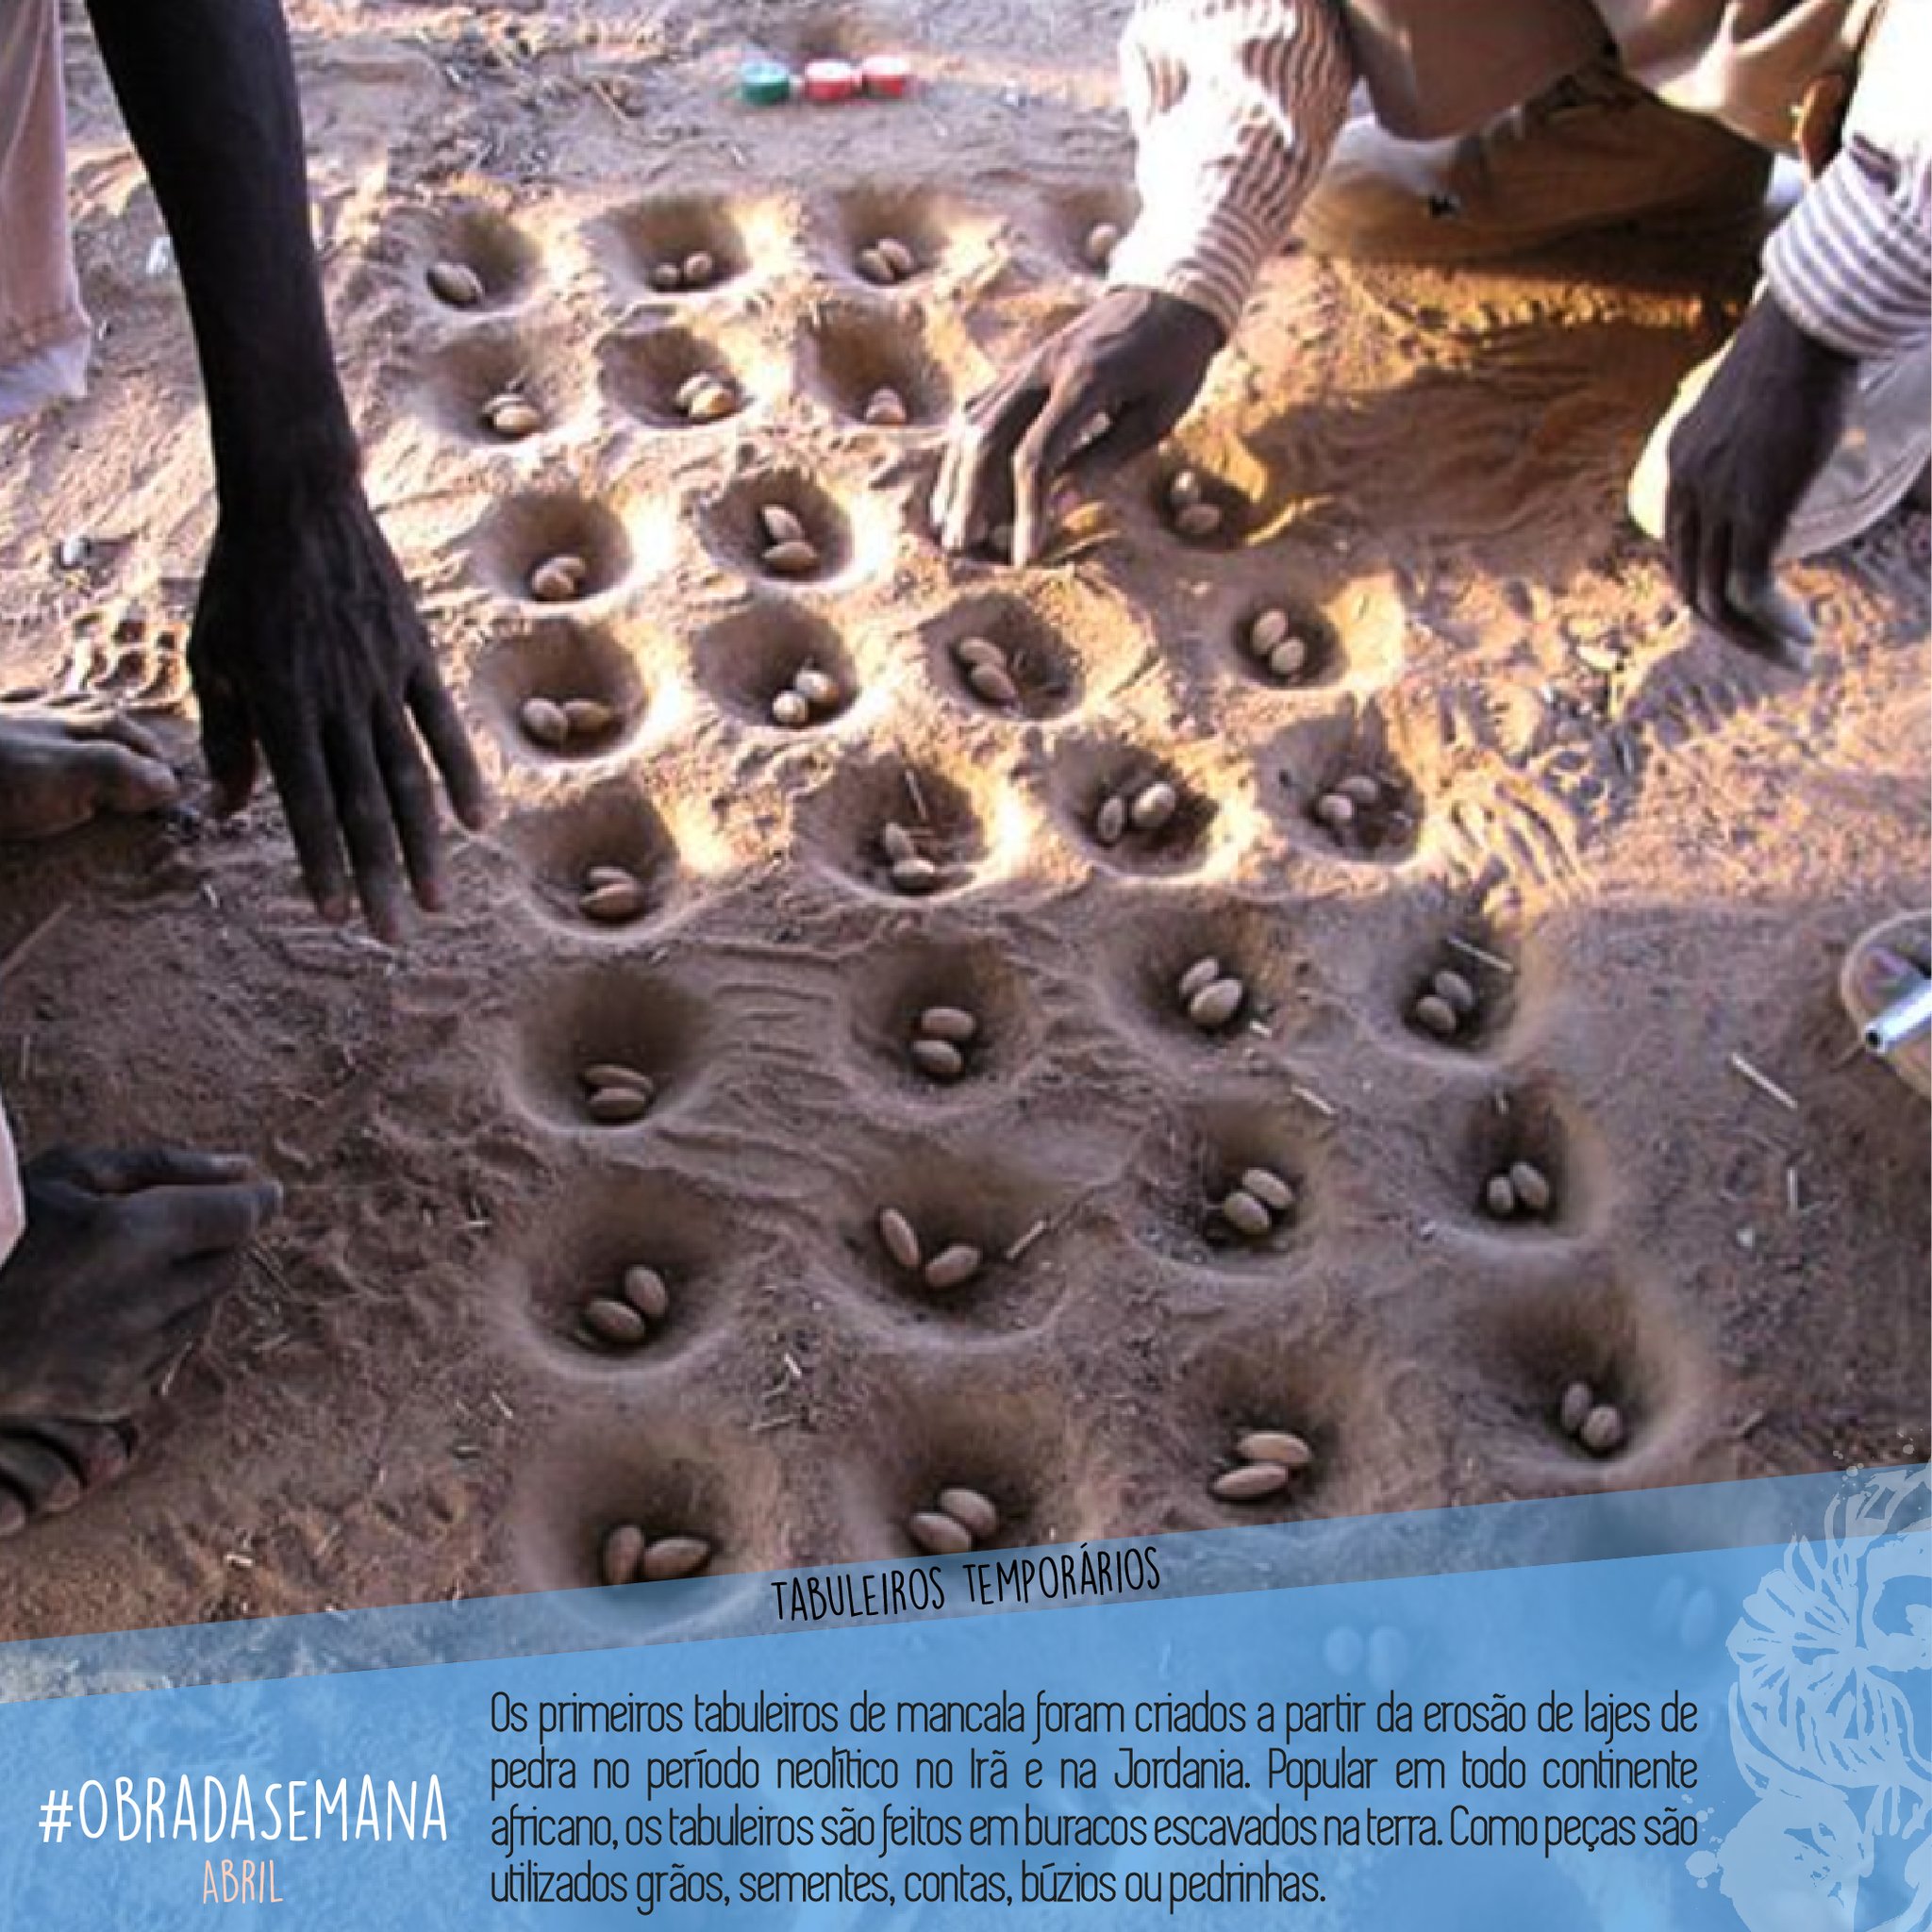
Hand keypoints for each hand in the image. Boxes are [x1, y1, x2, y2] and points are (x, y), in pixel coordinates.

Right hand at [0, 1148, 280, 1422]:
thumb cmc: (5, 1231)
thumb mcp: (70, 1172)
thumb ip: (165, 1165)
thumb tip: (244, 1169)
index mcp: (129, 1235)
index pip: (238, 1217)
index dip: (257, 1201)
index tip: (264, 1193)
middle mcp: (139, 1300)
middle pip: (230, 1263)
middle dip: (216, 1240)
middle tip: (171, 1227)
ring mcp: (130, 1355)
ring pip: (207, 1308)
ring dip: (189, 1284)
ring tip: (127, 1269)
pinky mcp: (119, 1395)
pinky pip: (175, 1351)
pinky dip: (161, 1327)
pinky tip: (110, 1312)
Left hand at [189, 480, 489, 938]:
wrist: (298, 499)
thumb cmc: (242, 580)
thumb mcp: (211, 656)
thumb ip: (224, 735)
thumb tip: (232, 805)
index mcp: (280, 703)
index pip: (303, 800)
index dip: (319, 859)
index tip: (332, 912)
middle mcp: (336, 701)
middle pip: (363, 805)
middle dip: (377, 875)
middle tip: (392, 935)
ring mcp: (383, 680)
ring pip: (408, 778)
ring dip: (423, 846)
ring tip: (436, 900)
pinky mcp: (416, 657)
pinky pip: (443, 726)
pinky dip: (462, 775)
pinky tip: (478, 822)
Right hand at [934, 289, 1223, 565]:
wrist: (1168, 293)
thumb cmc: (1173, 362)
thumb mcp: (1154, 418)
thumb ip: (1102, 461)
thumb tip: (1057, 509)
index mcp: (1084, 383)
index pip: (1036, 457)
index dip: (1026, 511)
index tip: (1025, 556)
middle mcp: (1042, 369)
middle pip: (984, 438)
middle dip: (969, 497)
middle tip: (964, 546)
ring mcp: (1026, 363)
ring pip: (971, 422)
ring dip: (955, 477)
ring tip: (948, 524)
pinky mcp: (1021, 365)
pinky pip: (979, 407)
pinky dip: (962, 449)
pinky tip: (956, 482)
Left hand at [1665, 294, 1856, 662]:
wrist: (1810, 326)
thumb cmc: (1799, 353)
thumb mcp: (1755, 406)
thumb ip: (1749, 442)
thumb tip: (1776, 453)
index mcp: (1680, 466)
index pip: (1680, 551)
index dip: (1712, 590)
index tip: (1753, 611)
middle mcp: (1687, 489)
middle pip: (1691, 585)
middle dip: (1733, 629)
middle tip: (1778, 650)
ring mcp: (1718, 501)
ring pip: (1717, 598)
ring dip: (1757, 636)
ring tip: (1797, 653)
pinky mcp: (1756, 508)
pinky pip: (1751, 587)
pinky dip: (1774, 621)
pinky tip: (1805, 633)